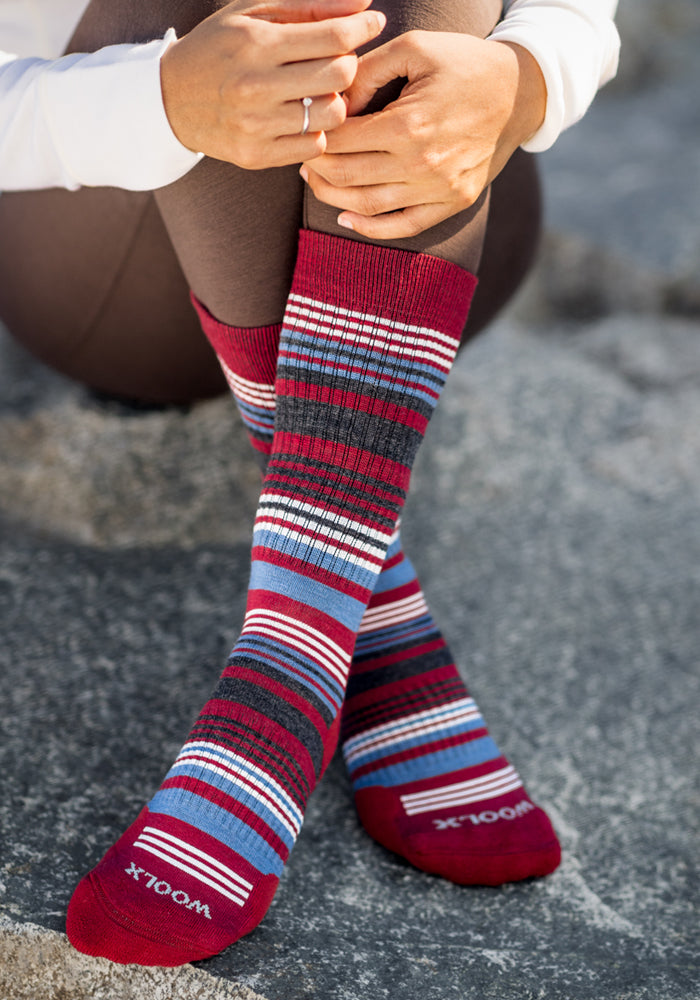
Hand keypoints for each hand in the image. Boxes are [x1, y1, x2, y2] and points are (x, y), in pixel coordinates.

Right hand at [160, 0, 385, 168]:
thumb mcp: (253, 13)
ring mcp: (256, 125)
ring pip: (332, 114)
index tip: (373, 23)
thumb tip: (362, 5)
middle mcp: (255, 86)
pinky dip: (317, 130)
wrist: (169, 100)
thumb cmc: (218, 49)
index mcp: (256, 44)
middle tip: (337, 60)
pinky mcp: (256, 155)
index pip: (333, 37)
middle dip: (348, 64)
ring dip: (335, 100)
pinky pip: (314, 145)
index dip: (362, 28)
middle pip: (340, 76)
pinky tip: (303, 117)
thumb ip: (309, 6)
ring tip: (318, 91)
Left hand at [300, 31, 545, 237]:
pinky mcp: (453, 203)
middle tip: (303, 158)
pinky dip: (370, 228)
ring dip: (333, 198)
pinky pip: (403, 227)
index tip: (306, 128)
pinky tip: (347, 218)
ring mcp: (439, 189)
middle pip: (347, 176)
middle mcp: (422, 164)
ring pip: (367, 206)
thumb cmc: (463, 64)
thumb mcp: (415, 49)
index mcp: (408, 125)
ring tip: (318, 182)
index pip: (341, 140)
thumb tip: (332, 102)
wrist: (519, 93)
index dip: (315, 136)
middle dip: (316, 168)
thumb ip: (367, 71)